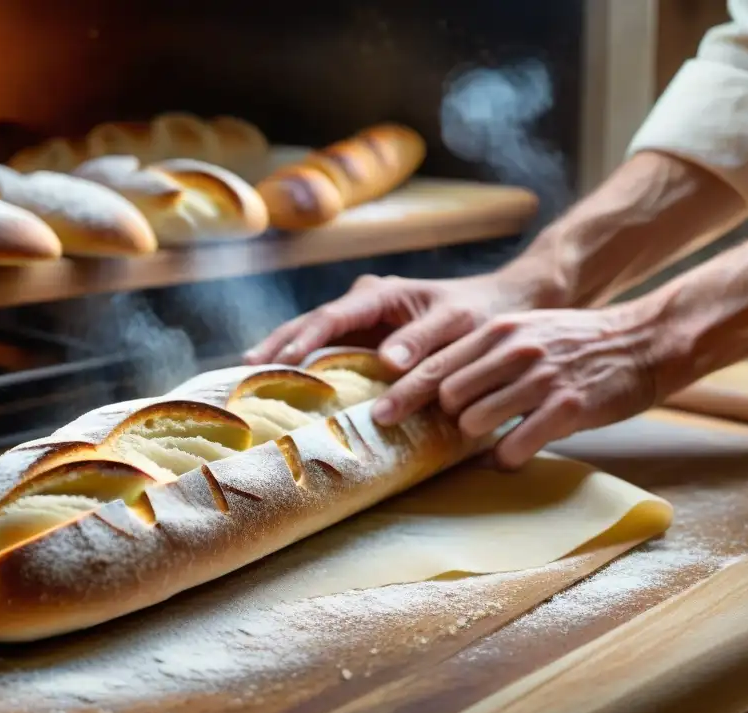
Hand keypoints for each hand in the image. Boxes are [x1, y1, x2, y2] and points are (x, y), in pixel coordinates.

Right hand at [244, 271, 554, 369]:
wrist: (501, 307)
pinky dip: (305, 364)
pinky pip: (328, 350)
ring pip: (312, 335)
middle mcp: (364, 303)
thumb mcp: (457, 326)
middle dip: (277, 345)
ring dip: (284, 353)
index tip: (281, 362)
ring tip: (251, 376)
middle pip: (310, 323)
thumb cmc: (481, 315)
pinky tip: (284, 383)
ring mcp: (361, 320)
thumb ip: (423, 342)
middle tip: (245, 371)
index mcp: (382, 295)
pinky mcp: (366, 339)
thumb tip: (386, 363)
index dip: (304, 340)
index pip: (333, 317)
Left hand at [372, 301, 667, 467]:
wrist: (642, 342)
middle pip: (448, 396)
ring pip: (476, 421)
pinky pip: (515, 446)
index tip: (380, 415)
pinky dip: (506, 457)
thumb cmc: (574, 343)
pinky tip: (513, 453)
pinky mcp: (567, 408)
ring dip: (475, 438)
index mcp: (497, 331)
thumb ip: (483, 352)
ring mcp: (540, 379)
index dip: (403, 393)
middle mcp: (514, 352)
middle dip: (444, 419)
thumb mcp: (524, 331)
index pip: (436, 365)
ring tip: (491, 436)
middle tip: (455, 428)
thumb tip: (439, 386)